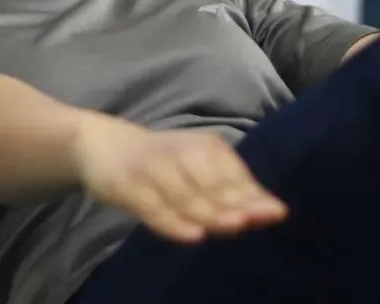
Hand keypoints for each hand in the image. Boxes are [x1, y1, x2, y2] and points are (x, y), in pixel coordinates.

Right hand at [72, 113, 288, 243]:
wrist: (103, 144)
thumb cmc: (163, 163)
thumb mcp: (197, 170)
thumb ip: (230, 191)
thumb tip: (275, 211)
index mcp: (206, 148)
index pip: (234, 176)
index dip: (254, 196)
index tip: (276, 213)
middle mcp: (183, 154)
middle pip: (214, 186)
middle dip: (237, 204)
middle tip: (259, 218)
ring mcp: (155, 169)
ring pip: (187, 196)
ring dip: (211, 212)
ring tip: (235, 225)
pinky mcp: (129, 185)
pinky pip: (154, 208)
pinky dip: (174, 222)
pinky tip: (193, 236)